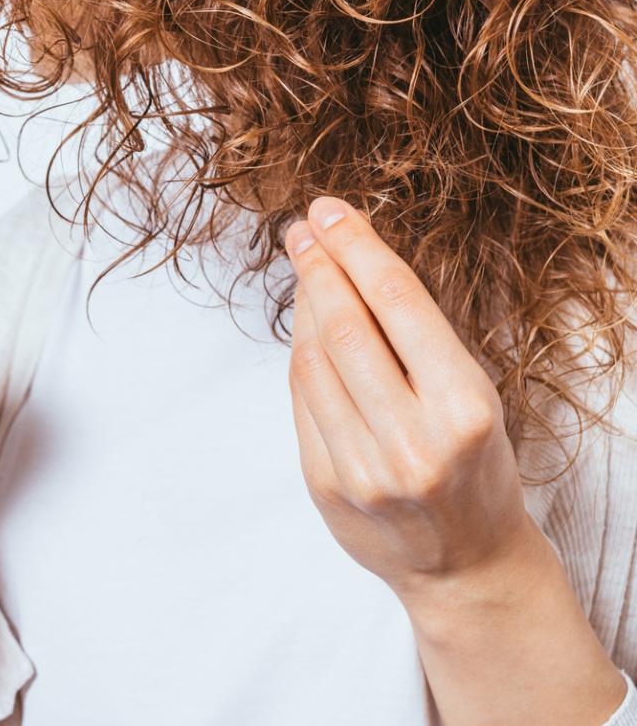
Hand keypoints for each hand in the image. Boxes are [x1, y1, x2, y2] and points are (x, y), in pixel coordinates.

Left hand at [284, 196, 528, 594]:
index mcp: (464, 408)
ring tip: (304, 269)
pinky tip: (304, 327)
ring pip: (313, 363)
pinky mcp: (326, 484)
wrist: (464, 564)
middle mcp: (412, 440)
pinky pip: (302, 401)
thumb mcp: (472, 398)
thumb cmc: (475, 468)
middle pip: (346, 329)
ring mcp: (362, 468)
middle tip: (301, 229)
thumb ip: (417, 342)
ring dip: (303, 306)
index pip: (400, 305)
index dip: (358, 249)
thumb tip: (352, 265)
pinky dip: (300, 355)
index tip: (330, 211)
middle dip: (318, 268)